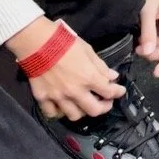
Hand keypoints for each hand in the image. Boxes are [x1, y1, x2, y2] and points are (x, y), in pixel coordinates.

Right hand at [8, 18, 124, 121]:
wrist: (38, 42)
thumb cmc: (65, 42)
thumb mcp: (87, 50)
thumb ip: (100, 66)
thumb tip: (113, 77)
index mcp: (88, 78)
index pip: (109, 92)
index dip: (118, 92)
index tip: (120, 91)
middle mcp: (75, 92)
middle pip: (94, 111)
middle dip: (104, 107)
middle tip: (106, 102)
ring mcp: (58, 97)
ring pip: (74, 116)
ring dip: (83, 111)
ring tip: (84, 104)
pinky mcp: (43, 98)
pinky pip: (53, 114)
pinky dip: (60, 112)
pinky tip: (63, 106)